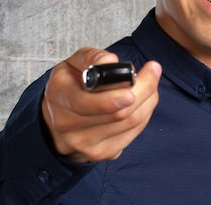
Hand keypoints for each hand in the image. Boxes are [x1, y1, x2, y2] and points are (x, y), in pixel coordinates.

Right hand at [41, 47, 161, 162]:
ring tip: (150, 82)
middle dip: (143, 89)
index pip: (86, 102)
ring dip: (148, 99)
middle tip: (152, 71)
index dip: (113, 95)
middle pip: (117, 113)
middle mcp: (68, 124)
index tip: (133, 77)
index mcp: (59, 97)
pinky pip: (133, 132)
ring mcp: (86, 144)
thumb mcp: (72, 64)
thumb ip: (91, 57)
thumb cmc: (68, 88)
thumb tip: (111, 61)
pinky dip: (145, 113)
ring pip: (130, 122)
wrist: (58, 121)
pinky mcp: (103, 153)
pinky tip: (144, 100)